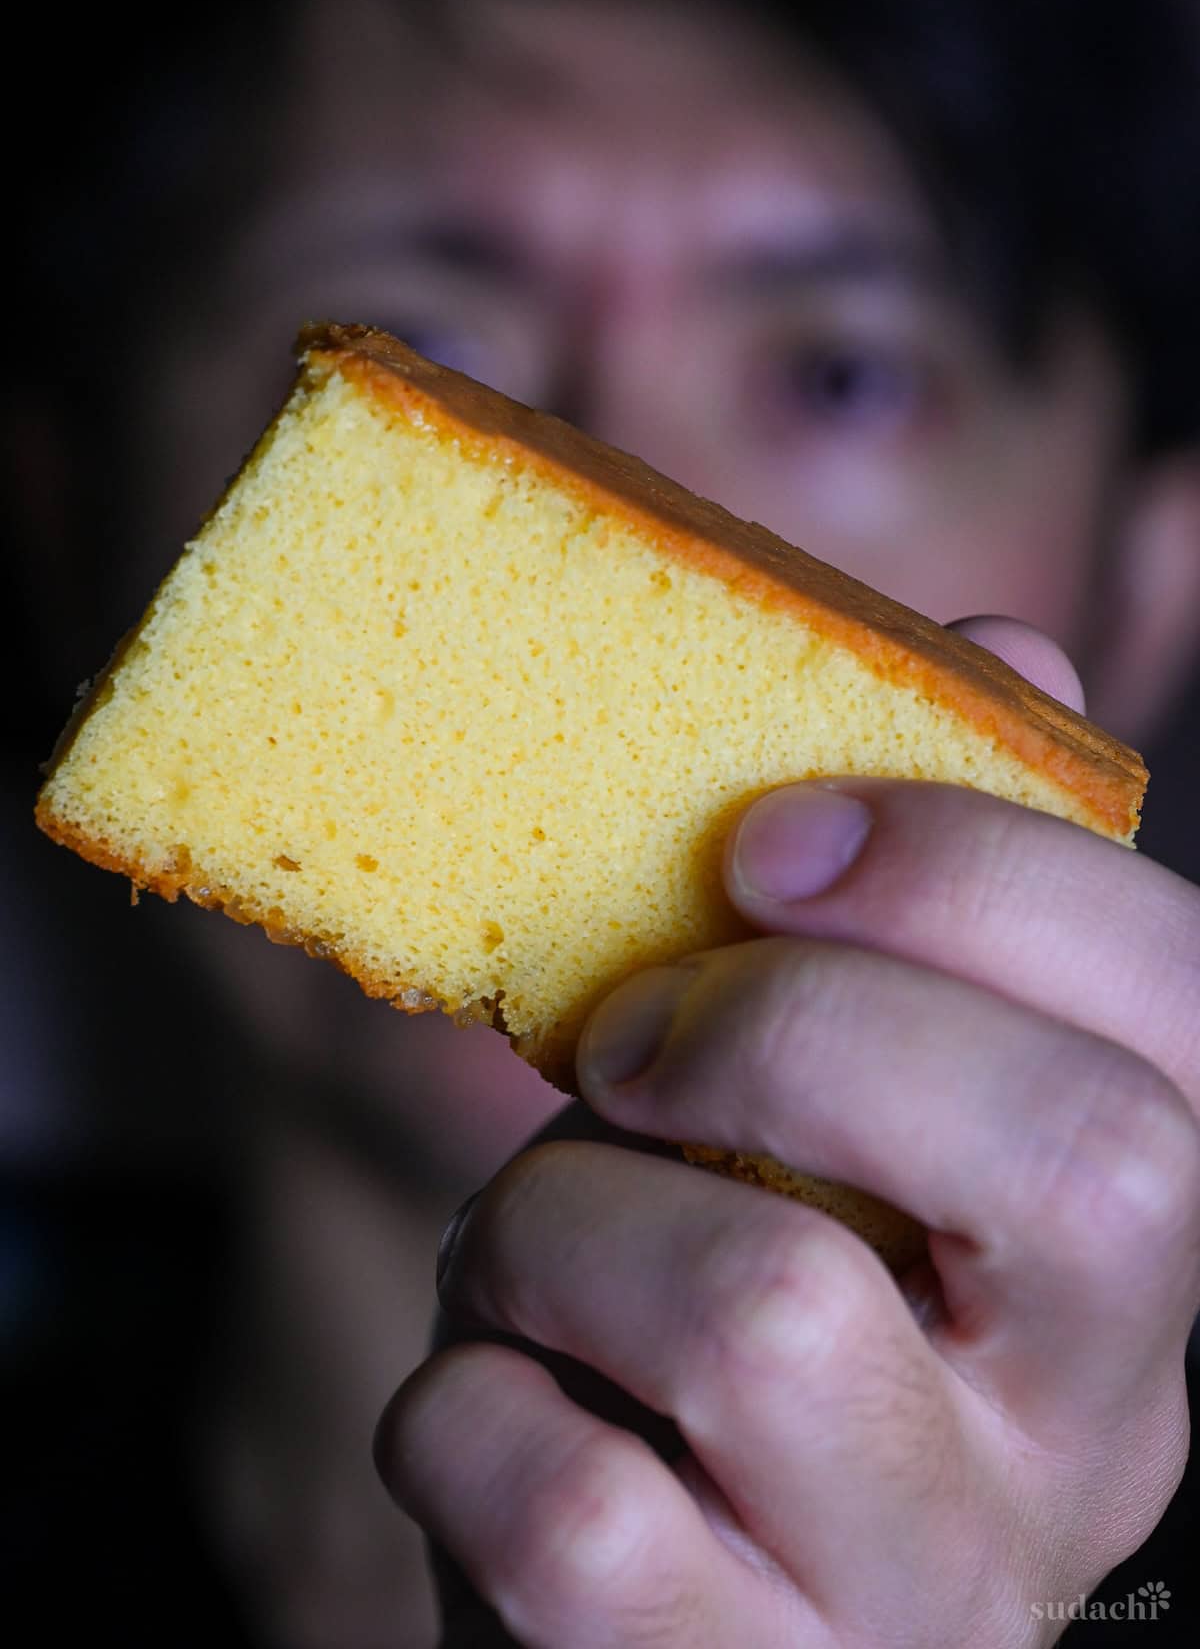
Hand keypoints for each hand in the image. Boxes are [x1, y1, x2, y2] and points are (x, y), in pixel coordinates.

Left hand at [375, 627, 1199, 1646]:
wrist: (616, 1645)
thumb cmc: (699, 1340)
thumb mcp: (811, 1133)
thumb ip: (896, 916)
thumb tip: (1003, 653)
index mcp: (1118, 1258)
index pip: (1187, 1017)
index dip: (985, 877)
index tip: (761, 841)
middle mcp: (1086, 1438)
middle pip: (1072, 1152)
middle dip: (789, 1029)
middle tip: (625, 1048)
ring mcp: (927, 1595)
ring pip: (768, 1312)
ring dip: (558, 1228)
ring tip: (530, 1256)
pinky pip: (570, 1506)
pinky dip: (460, 1412)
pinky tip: (489, 1416)